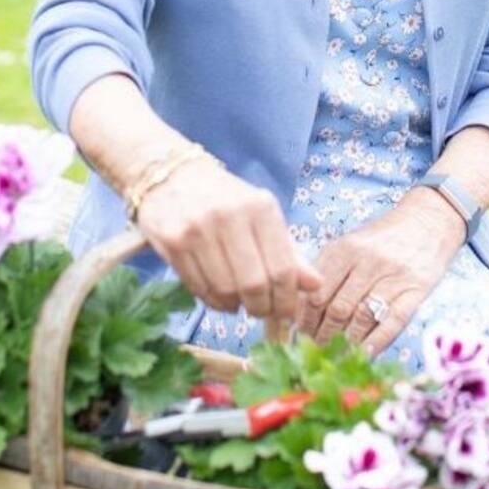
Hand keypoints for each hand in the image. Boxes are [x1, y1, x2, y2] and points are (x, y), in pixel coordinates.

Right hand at [136, 156, 321, 323]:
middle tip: (263, 311)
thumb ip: (289, 251)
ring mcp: (198, 229)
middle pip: (254, 284)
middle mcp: (229, 216)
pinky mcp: (172, 242)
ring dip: (236, 307)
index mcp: (260, 206)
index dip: (287, 299)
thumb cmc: (224, 198)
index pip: (282, 268)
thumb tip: (317, 285)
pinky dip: (213, 302)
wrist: (171, 176)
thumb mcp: (262, 215)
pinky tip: (219, 296)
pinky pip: (199, 289)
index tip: (287, 312)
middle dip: (262, 308)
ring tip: (240, 303)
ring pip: (225, 291)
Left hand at [295, 192, 465, 356]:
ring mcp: (393, 276)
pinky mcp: (416, 290)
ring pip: (361, 318)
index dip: (305, 321)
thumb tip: (300, 311)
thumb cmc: (380, 241)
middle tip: (316, 352)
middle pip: (337, 309)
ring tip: (336, 357)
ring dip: (346, 343)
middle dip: (322, 337)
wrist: (426, 222)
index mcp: (344, 249)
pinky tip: (364, 354)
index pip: (316, 293)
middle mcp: (367, 261)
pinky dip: (376, 342)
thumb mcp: (349, 245)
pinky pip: (392, 322)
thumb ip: (327, 273)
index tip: (300, 336)